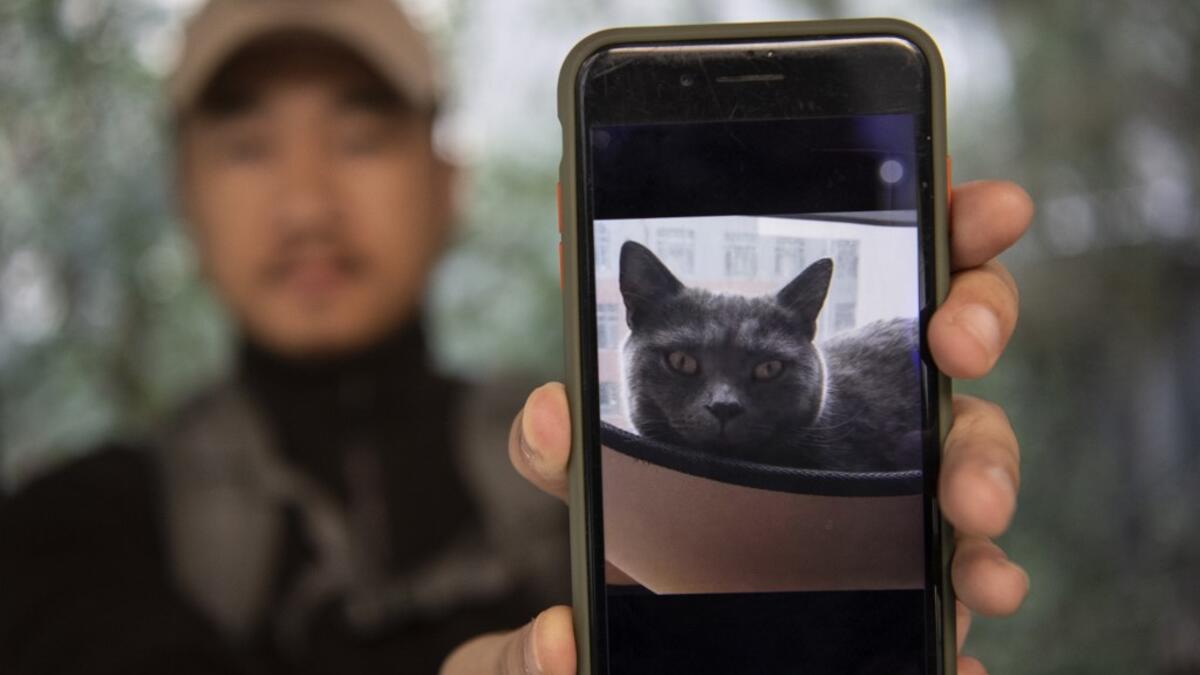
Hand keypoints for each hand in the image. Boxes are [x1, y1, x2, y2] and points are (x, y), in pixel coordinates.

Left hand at [442, 180, 1032, 674]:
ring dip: (987, 468)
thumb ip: (564, 443)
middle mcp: (868, 394)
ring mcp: (905, 470)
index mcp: (801, 342)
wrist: (679, 604)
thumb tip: (547, 413)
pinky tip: (984, 592)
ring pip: (979, 446)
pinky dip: (988, 572)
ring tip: (969, 510)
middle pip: (961, 330)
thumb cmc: (647, 515)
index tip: (989, 208)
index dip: (952, 221)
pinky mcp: (918, 551)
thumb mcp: (592, 487)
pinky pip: (972, 557)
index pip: (893, 254)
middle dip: (980, 317)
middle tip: (956, 342)